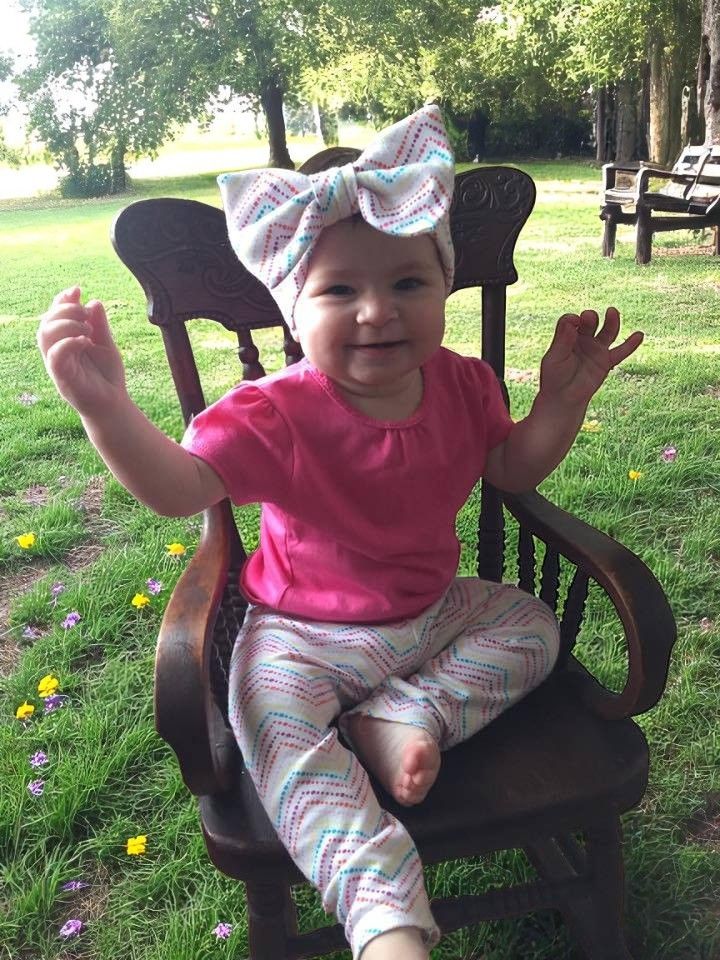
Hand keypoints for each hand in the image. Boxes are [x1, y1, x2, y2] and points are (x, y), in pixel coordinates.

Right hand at [37, 286, 126, 415]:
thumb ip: (100, 325)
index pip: (54, 315)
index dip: (62, 300)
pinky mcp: (61, 377)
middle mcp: (56, 351)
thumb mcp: (106, 345)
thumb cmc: (107, 376)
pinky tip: (86, 341)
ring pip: (45, 335)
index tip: (77, 290)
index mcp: (64, 341)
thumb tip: (94, 302)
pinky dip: (69, 343)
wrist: (113, 404)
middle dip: (64, 309)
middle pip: (46, 322)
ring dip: (66, 324)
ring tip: (87, 328)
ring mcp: (57, 364)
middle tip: (86, 313)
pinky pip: (55, 355)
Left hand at [538, 307, 642, 407]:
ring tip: (612, 312)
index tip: (572, 324)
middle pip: (590, 322)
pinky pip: (621, 352)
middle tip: (588, 317)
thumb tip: (572, 318)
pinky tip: (639, 335)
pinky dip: (630, 344)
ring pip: (607, 332)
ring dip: (611, 321)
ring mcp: (596, 349)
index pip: (571, 320)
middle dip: (590, 318)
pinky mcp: (606, 361)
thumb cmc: (554, 378)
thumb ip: (563, 339)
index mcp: (567, 336)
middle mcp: (583, 339)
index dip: (572, 319)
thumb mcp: (555, 357)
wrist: (563, 398)